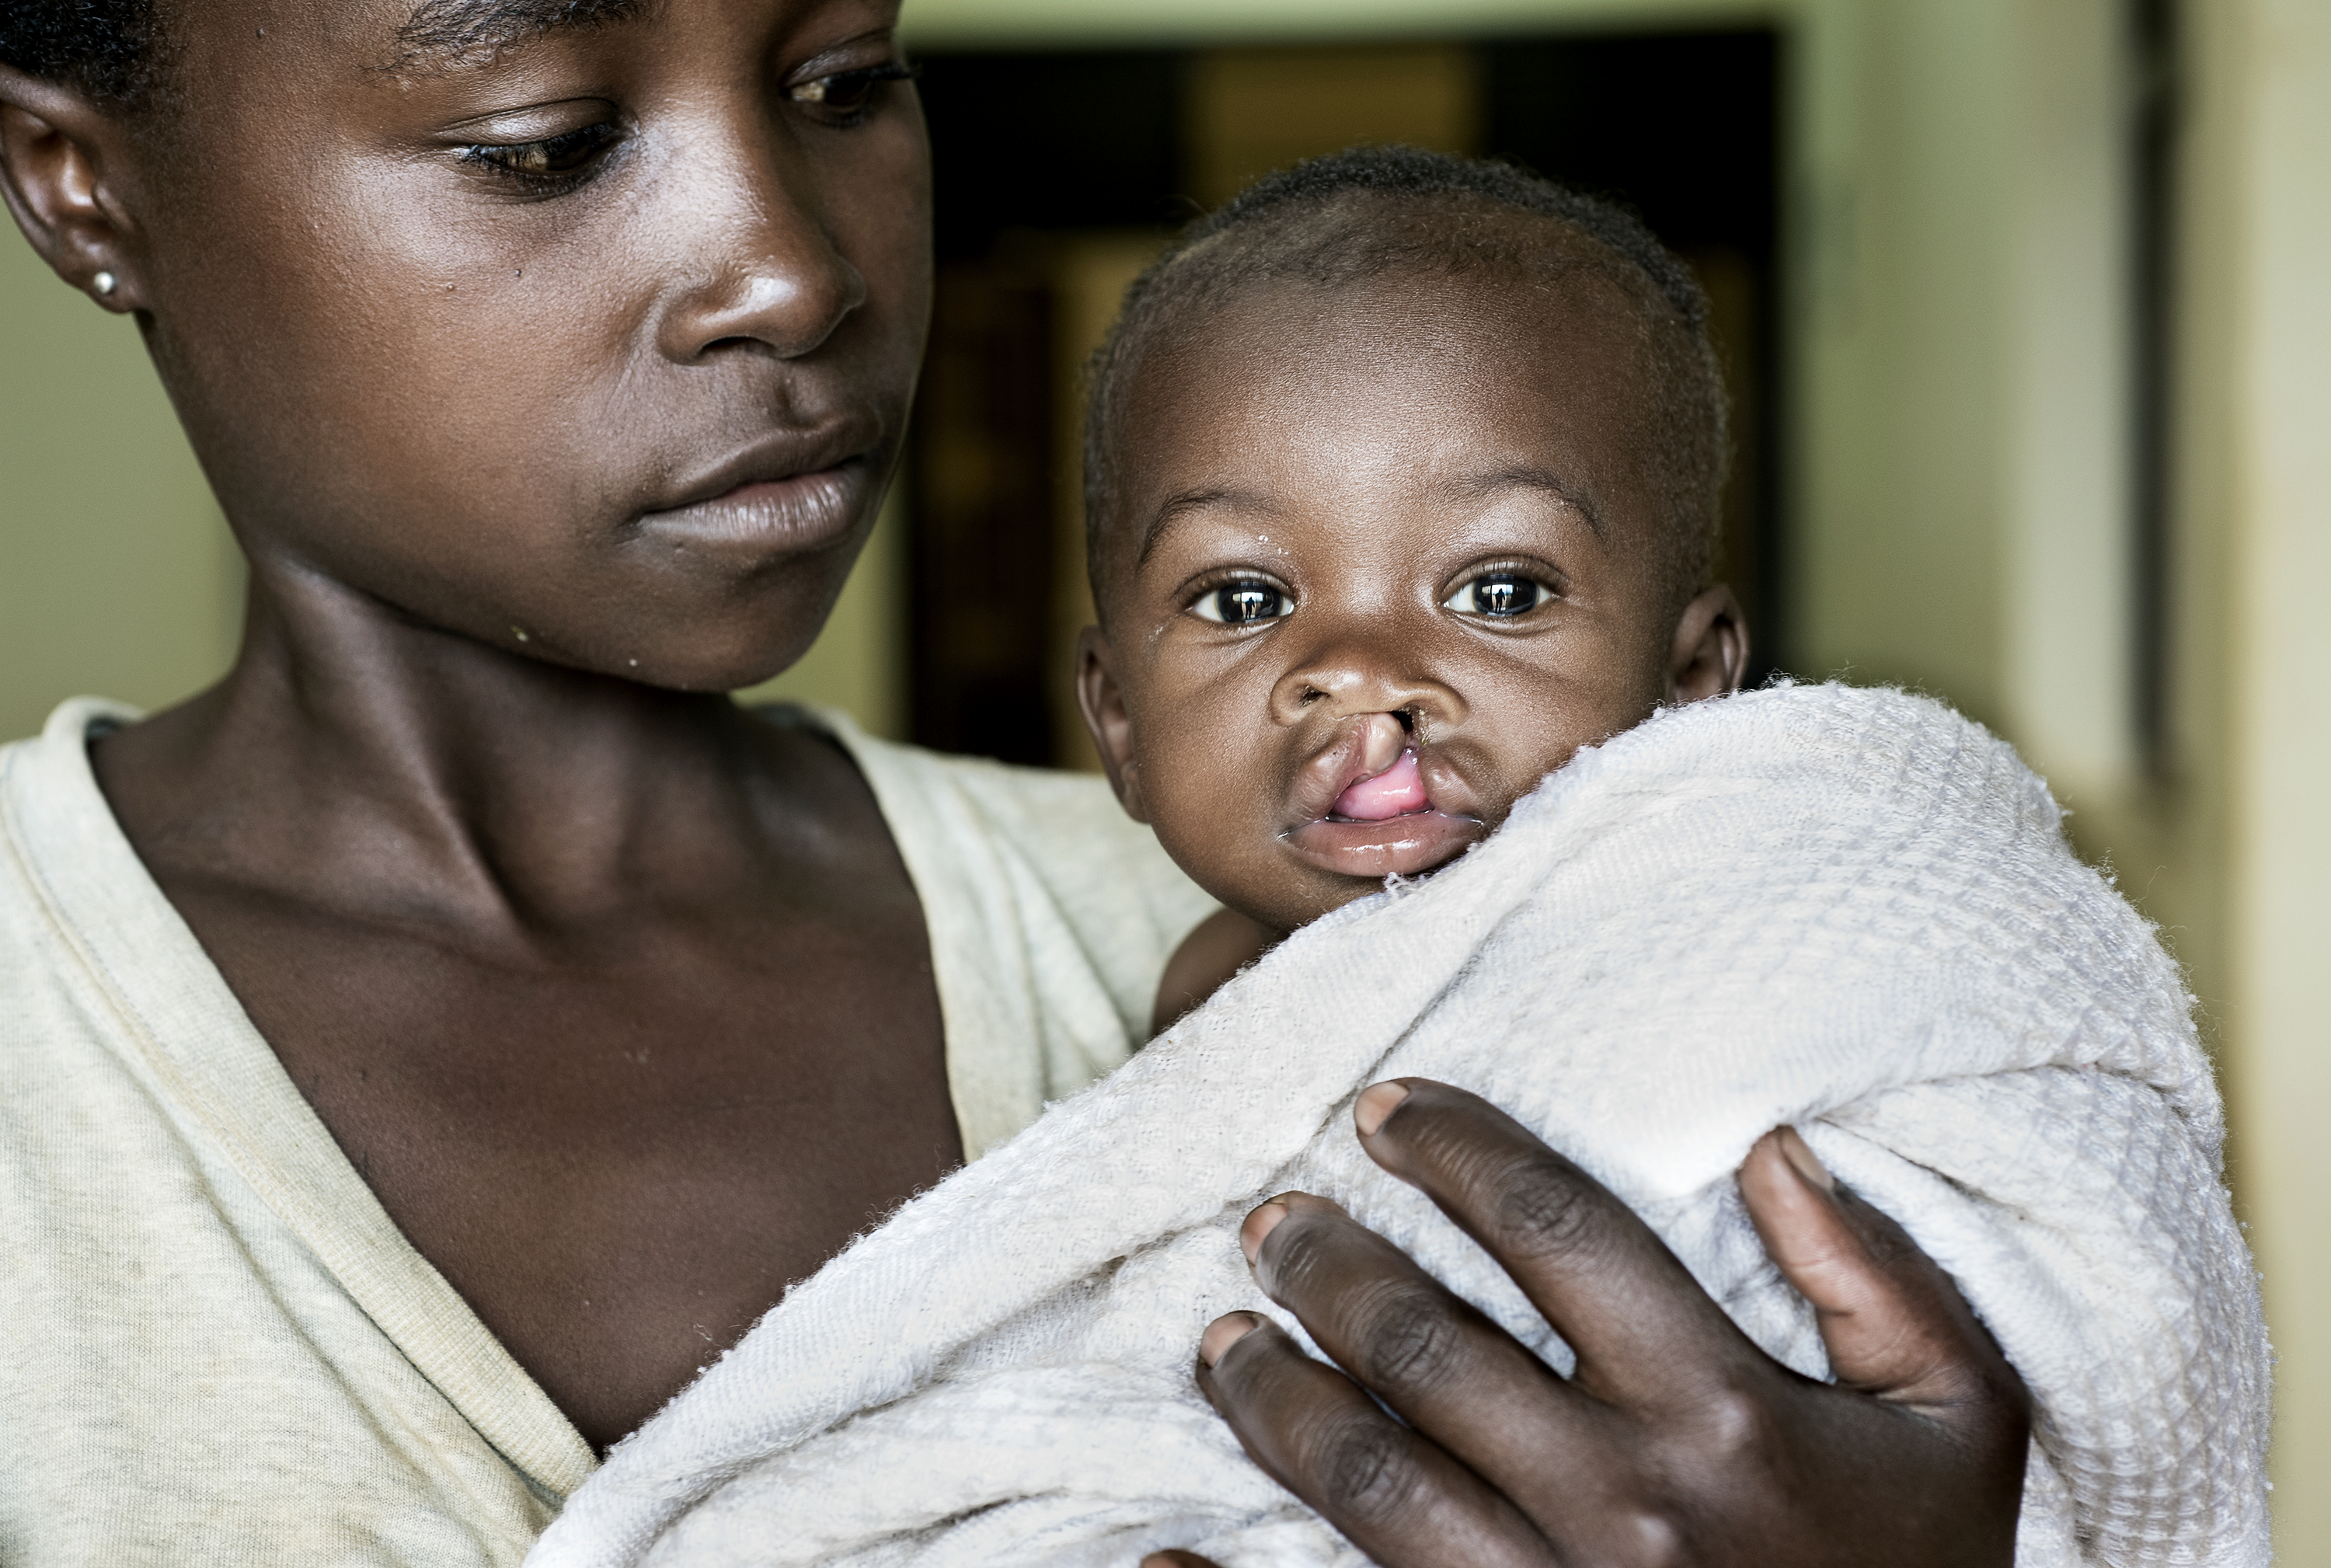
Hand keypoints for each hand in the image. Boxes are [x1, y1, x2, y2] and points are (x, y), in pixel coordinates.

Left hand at [1147, 1079, 2027, 1567]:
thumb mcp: (1962, 1420)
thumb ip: (1879, 1277)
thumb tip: (1771, 1146)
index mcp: (1725, 1414)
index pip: (1557, 1233)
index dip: (1458, 1151)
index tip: (1383, 1109)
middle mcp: (1622, 1506)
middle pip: (1428, 1347)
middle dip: (1329, 1266)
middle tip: (1270, 1222)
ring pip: (1366, 1477)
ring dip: (1273, 1398)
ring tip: (1221, 1340)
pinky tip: (1159, 1562)